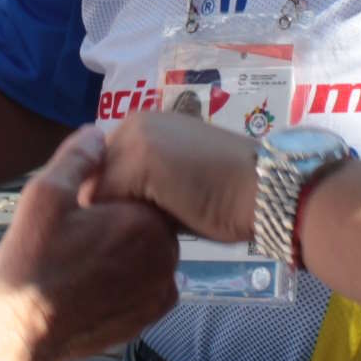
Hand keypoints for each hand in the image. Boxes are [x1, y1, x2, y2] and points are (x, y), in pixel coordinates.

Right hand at [0, 127, 177, 360]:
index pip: (142, 190)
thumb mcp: (45, 194)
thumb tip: (98, 132)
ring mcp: (159, 290)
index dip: (110, 195)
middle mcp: (164, 255)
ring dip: (127, 251)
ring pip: (150, 254)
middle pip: (148, 222)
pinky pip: (150, 286)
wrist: (22, 329)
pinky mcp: (149, 317)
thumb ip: (78, 157)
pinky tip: (97, 281)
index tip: (83, 207)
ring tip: (83, 260)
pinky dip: (131, 280)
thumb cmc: (32, 260)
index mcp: (145, 220)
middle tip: (79, 234)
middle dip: (121, 222)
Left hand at [96, 111, 262, 249]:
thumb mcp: (178, 182)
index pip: (104, 165)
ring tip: (133, 237)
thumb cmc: (230, 196)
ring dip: (111, 216)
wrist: (265, 190)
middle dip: (106, 207)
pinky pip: (107, 201)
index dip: (112, 198)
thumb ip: (147, 185)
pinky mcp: (140, 161)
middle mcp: (136, 123)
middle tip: (125, 234)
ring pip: (97, 190)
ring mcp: (136, 138)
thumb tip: (114, 210)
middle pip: (94, 176)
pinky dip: (118, 224)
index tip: (124, 223)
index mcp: (147, 125)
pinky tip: (140, 236)